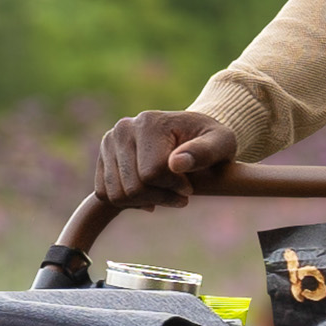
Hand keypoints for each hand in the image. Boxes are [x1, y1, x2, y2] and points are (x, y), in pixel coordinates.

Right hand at [97, 108, 239, 208]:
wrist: (188, 134)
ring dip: (144, 202)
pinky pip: (105, 194)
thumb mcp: (221, 143)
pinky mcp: (103, 157)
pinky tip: (148, 196)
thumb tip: (176, 163)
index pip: (151, 174)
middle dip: (160, 198)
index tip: (189, 188)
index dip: (174, 189)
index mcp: (150, 122)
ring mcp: (109, 142)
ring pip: (117, 194)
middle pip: (133, 187)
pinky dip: (127, 202)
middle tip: (179, 196)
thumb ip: (204, 152)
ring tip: (164, 195)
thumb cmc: (209, 140)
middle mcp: (123, 128)